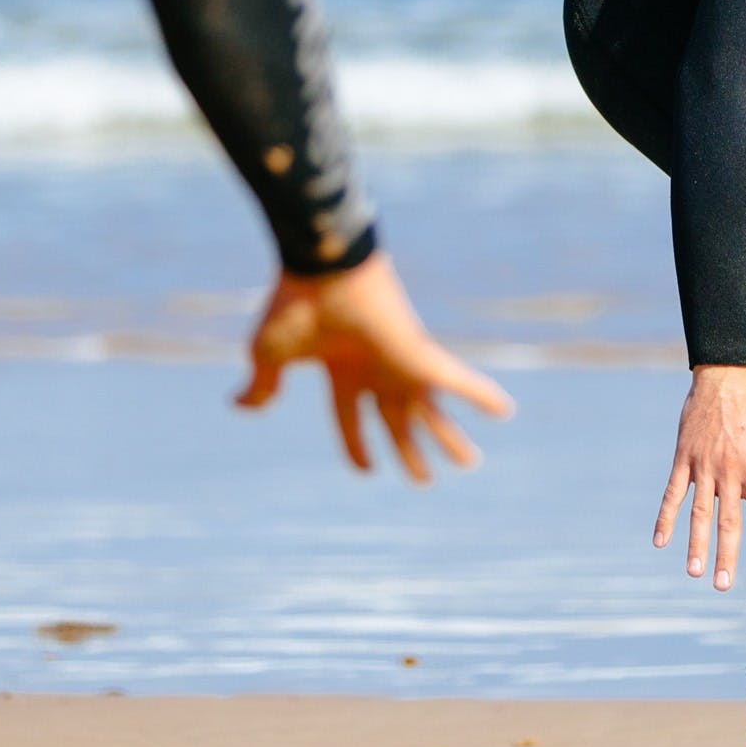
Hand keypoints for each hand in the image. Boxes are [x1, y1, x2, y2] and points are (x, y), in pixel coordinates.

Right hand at [235, 253, 512, 480]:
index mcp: (341, 371)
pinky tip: (504, 412)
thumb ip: (262, 386)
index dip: (358, 445)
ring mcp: (399, 362)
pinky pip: (458, 380)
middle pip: (397, 419)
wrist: (323, 266)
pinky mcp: (420, 354)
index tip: (367, 470)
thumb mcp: (269, 356)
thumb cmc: (295, 308)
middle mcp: (374, 369)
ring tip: (470, 463)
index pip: (351, 417)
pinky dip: (481, 395)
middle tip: (424, 480)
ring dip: (448, 438)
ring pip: (429, 410)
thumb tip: (241, 406)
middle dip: (410, 449)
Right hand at [654, 365, 745, 590]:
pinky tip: (660, 540)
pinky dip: (666, 516)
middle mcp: (732, 472)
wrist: (726, 377)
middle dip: (727, 556)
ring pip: (700, 512)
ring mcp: (705, 465)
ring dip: (696, 544)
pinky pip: (673, 492)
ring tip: (694, 572)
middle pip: (730, 522)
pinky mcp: (684, 457)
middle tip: (722, 586)